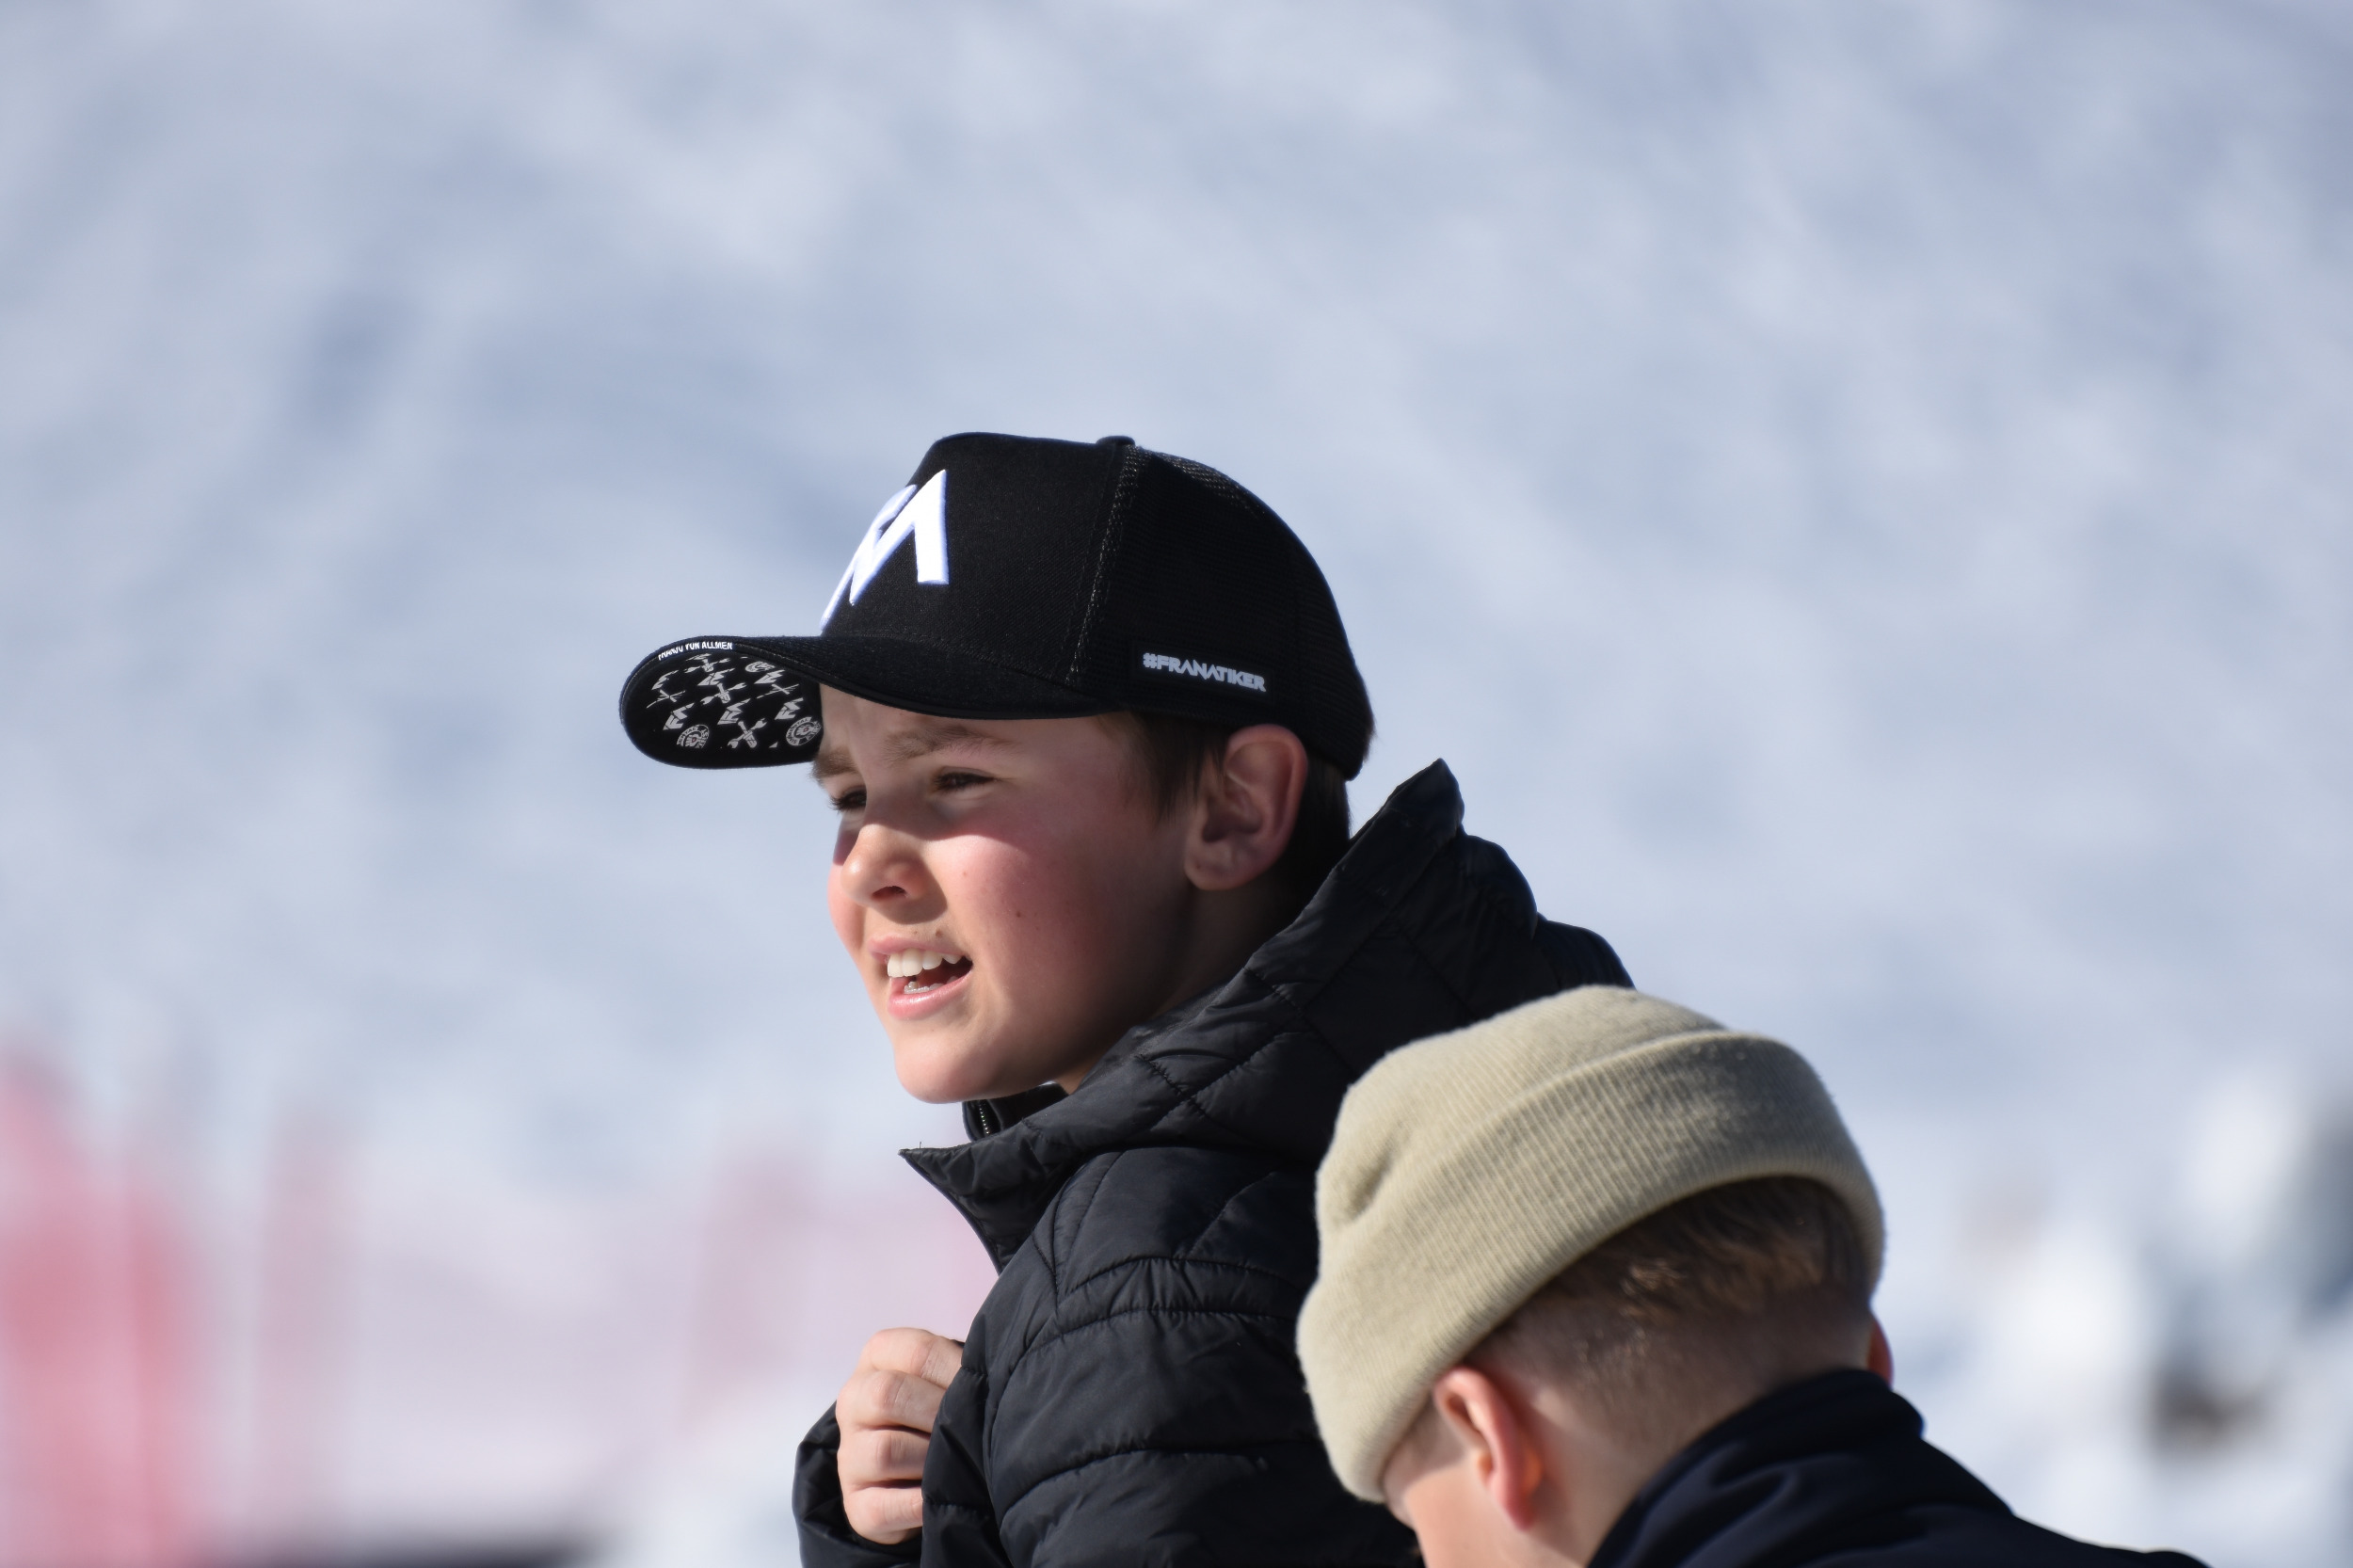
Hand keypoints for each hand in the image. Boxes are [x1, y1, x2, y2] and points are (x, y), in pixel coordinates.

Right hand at [836, 1327, 964, 1543]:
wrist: (919, 1469)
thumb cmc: (943, 1412)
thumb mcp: (950, 1379)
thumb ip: (963, 1371)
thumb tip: (992, 1379)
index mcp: (879, 1358)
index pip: (917, 1352)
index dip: (956, 1373)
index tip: (984, 1390)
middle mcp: (854, 1401)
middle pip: (887, 1395)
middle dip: (938, 1415)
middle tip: (969, 1431)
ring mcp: (849, 1455)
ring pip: (883, 1451)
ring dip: (931, 1461)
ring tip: (957, 1464)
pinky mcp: (856, 1504)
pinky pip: (881, 1506)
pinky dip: (918, 1505)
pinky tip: (942, 1499)